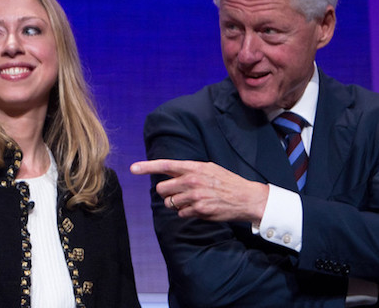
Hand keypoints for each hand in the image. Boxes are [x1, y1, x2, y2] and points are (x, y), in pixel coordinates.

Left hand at [131, 159, 268, 223]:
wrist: (247, 197)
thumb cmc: (226, 182)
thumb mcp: (208, 169)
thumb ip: (188, 170)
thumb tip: (169, 172)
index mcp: (193, 167)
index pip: (165, 165)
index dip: (147, 167)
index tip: (132, 168)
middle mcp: (192, 180)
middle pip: (162, 189)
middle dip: (166, 193)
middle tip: (178, 194)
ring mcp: (195, 196)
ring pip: (170, 203)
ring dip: (176, 204)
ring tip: (192, 201)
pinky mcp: (199, 210)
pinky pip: (181, 214)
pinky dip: (186, 213)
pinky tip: (199, 208)